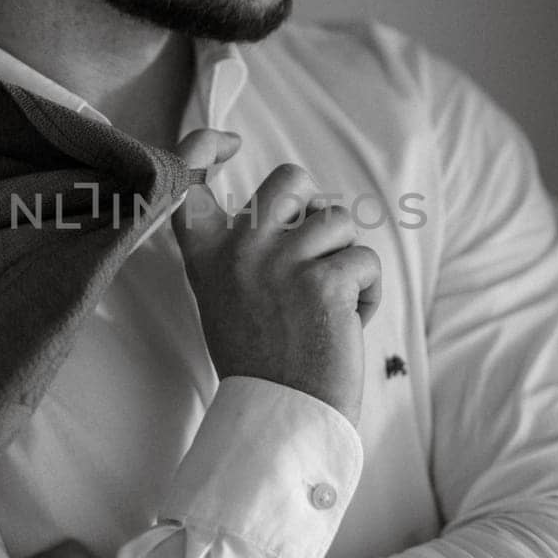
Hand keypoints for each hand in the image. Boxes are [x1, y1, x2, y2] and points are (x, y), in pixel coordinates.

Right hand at [173, 131, 381, 426]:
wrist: (281, 417)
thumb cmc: (262, 360)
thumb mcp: (226, 297)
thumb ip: (243, 250)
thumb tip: (299, 206)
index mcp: (206, 253)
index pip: (189, 179)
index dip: (202, 147)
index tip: (226, 141)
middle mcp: (238, 248)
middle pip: (291, 180)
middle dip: (316, 208)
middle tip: (317, 254)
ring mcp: (280, 261)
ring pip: (338, 222)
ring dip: (347, 262)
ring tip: (330, 307)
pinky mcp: (323, 281)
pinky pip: (365, 261)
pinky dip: (367, 293)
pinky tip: (349, 325)